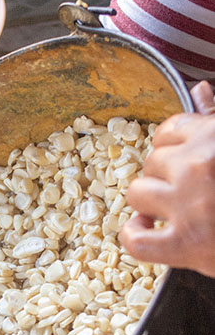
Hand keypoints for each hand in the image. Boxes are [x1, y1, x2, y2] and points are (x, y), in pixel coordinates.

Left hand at [120, 81, 214, 276]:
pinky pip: (135, 239)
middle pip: (151, 162)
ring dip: (149, 204)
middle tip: (188, 192)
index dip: (172, 148)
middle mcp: (198, 166)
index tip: (183, 162)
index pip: (169, 130)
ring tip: (174, 212)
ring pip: (137, 193)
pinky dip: (135, 236)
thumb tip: (199, 91)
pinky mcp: (186, 244)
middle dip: (164, 176)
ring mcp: (190, 205)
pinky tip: (150, 231)